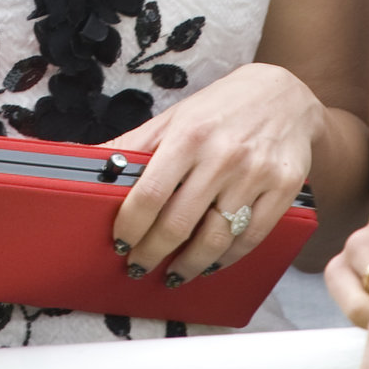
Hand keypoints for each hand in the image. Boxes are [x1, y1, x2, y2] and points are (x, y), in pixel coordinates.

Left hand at [109, 63, 321, 283]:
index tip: (120, 243)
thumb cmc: (221, 108)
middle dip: (152, 254)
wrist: (285, 94)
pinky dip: (227, 259)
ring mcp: (257, 174)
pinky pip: (250, 237)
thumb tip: (82, 161)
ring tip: (173, 274)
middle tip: (139, 265)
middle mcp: (223, 155)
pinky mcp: (284, 189)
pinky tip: (211, 263)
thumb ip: (132, 146)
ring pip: (215, 239)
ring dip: (188, 266)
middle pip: (178, 225)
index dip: (130, 228)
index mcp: (190, 136)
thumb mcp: (174, 118)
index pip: (149, 195)